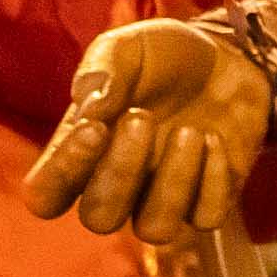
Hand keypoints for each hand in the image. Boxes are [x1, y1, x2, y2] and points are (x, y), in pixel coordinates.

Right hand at [25, 19, 276, 244]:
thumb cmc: (165, 57)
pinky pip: (206, 218)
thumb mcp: (128, 47)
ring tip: (190, 130)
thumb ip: (102, 69)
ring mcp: (164, 198)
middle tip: (143, 117)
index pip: (46, 195)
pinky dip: (214, 179)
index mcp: (82, 153)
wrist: (229, 57)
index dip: (61, 173)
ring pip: (155, 229)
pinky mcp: (209, 200)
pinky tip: (216, 139)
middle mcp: (118, 185)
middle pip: (100, 218)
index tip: (93, 128)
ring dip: (173, 182)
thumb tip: (91, 109)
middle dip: (120, 171)